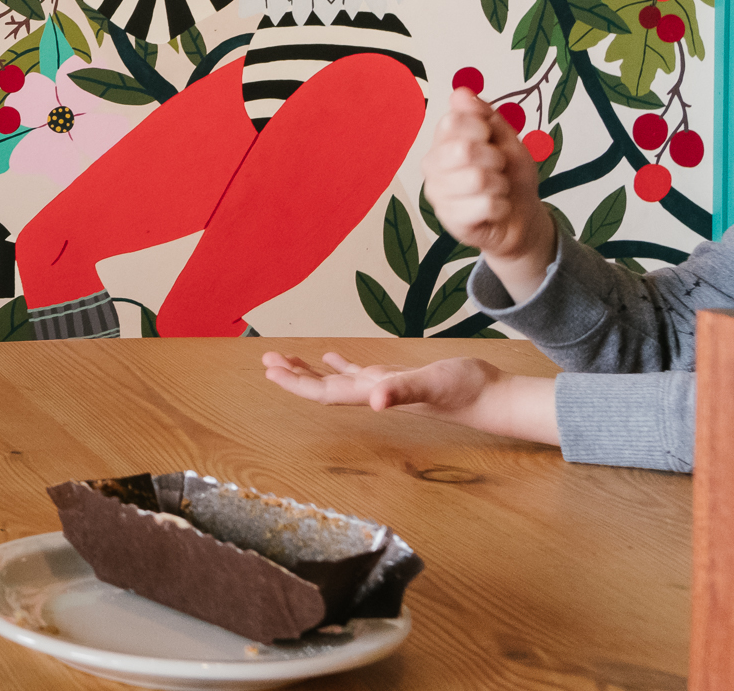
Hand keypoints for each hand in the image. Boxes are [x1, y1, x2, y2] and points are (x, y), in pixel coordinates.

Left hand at [261, 351, 559, 445]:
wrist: (493, 397)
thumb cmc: (464, 389)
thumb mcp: (430, 384)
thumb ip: (403, 391)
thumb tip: (376, 401)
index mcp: (373, 394)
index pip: (324, 392)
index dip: (296, 383)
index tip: (270, 371)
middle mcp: (373, 394)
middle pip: (323, 388)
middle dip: (294, 376)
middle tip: (267, 360)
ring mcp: (385, 387)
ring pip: (338, 381)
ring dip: (311, 372)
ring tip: (286, 361)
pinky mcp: (398, 379)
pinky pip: (360, 373)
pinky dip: (342, 365)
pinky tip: (331, 357)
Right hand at [426, 87, 557, 300]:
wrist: (520, 217)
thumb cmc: (510, 175)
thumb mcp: (506, 140)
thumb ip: (485, 116)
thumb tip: (460, 92)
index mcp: (442, 141)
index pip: (452, 121)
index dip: (481, 128)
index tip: (490, 139)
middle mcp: (431, 166)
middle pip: (464, 150)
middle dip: (494, 158)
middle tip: (498, 168)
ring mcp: (437, 194)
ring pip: (477, 179)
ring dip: (500, 185)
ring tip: (496, 190)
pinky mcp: (449, 221)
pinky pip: (486, 205)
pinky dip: (501, 206)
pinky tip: (495, 208)